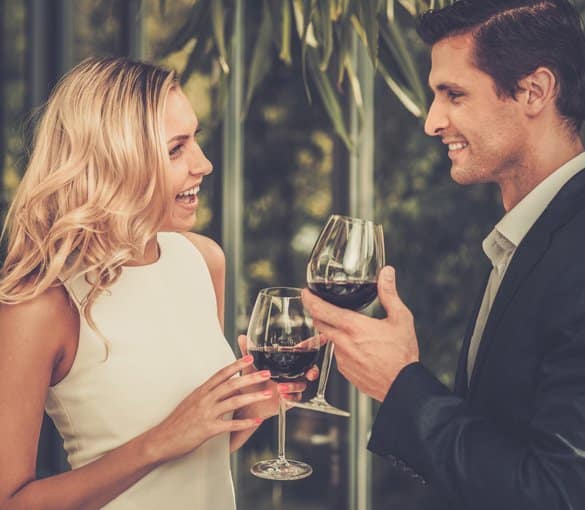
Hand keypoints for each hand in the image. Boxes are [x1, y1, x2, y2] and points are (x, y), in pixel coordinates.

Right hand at [148, 356, 273, 462]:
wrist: (161, 439)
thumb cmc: (176, 422)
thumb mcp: (191, 402)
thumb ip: (207, 395)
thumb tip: (222, 389)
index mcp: (201, 391)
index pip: (221, 374)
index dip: (236, 365)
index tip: (249, 358)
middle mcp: (204, 399)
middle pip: (231, 384)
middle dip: (250, 378)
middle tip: (266, 373)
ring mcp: (206, 413)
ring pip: (233, 401)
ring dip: (253, 397)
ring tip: (267, 394)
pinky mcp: (207, 429)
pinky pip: (230, 424)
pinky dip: (245, 422)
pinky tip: (256, 421)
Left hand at [236, 334, 319, 419]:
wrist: (247, 402)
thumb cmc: (252, 382)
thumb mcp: (250, 365)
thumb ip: (248, 351)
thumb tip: (242, 337)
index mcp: (287, 361)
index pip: (303, 351)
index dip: (314, 344)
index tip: (323, 337)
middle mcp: (293, 373)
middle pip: (310, 369)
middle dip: (313, 370)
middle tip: (310, 373)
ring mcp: (292, 386)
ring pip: (302, 385)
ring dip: (294, 385)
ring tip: (282, 387)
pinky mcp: (290, 399)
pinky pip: (295, 399)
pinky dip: (290, 397)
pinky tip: (282, 396)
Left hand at [302, 266, 418, 401]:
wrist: (402, 386)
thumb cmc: (402, 355)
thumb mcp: (400, 318)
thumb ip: (389, 293)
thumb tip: (387, 273)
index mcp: (353, 326)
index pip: (321, 310)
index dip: (309, 299)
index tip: (305, 292)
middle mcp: (343, 342)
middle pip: (319, 323)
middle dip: (319, 314)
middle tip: (324, 306)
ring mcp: (342, 359)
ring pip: (330, 339)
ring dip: (335, 332)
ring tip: (353, 331)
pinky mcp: (345, 371)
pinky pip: (338, 355)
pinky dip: (344, 348)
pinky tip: (359, 348)